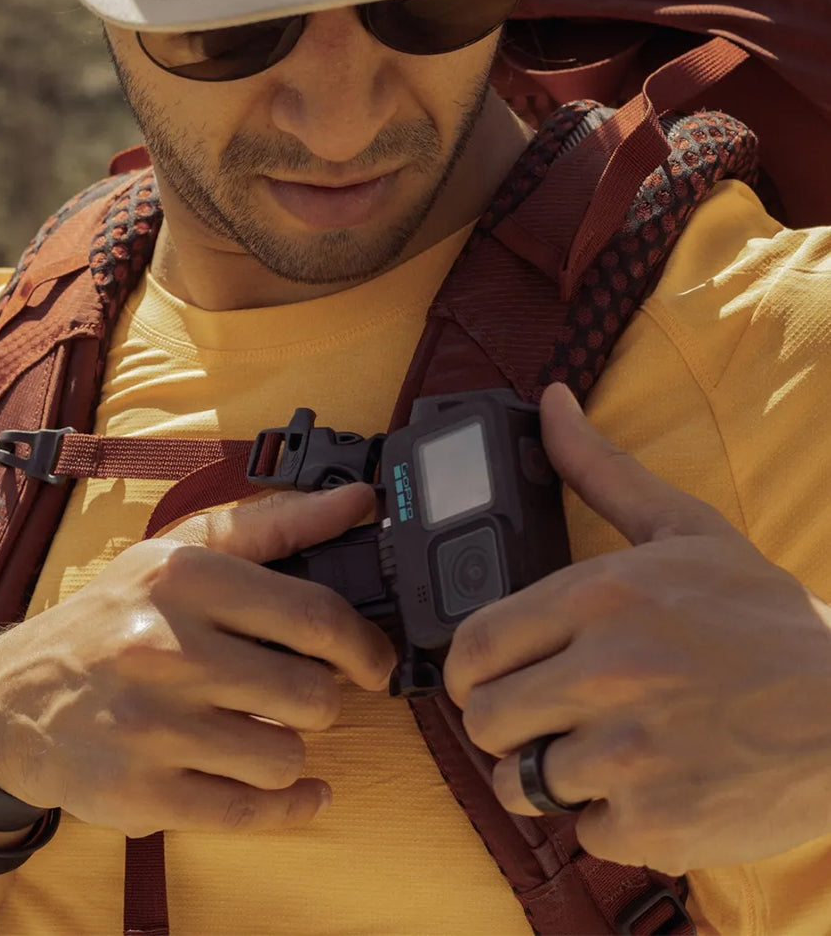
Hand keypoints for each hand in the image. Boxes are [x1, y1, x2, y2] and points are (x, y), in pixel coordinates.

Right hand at [0, 483, 395, 837]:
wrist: (12, 700)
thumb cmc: (114, 618)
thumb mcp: (181, 553)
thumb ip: (277, 526)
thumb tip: (359, 502)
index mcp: (183, 578)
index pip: (316, 616)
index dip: (364, 645)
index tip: (372, 661)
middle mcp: (166, 649)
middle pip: (312, 694)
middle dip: (320, 698)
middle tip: (300, 691)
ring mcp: (151, 726)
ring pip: (286, 755)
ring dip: (290, 746)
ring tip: (263, 727)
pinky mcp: (141, 794)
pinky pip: (251, 811)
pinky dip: (290, 805)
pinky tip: (298, 789)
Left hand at [443, 383, 830, 874]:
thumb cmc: (766, 619)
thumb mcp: (684, 528)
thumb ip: (600, 468)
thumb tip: (552, 402)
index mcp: (599, 596)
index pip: (471, 645)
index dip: (468, 669)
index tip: (489, 677)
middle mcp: (606, 671)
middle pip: (482, 719)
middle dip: (501, 724)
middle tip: (537, 718)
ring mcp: (630, 752)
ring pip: (520, 782)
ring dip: (546, 774)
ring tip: (592, 752)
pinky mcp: (658, 821)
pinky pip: (580, 831)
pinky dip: (605, 817)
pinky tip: (644, 785)